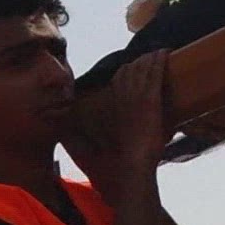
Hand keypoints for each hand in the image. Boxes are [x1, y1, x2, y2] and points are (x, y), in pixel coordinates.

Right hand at [62, 49, 169, 200]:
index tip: (130, 68)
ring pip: (141, 69)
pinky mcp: (149, 101)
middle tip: (148, 57)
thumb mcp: (88, 152)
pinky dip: (159, 61)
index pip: (116, 82)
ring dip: (149, 58)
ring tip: (158, 52)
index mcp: (109, 110)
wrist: (126, 171)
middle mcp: (120, 100)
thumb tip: (59, 133)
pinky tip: (164, 52)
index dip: (123, 72)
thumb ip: (76, 141)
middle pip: (128, 72)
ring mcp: (135, 99)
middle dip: (137, 63)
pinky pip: (154, 74)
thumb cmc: (110, 168)